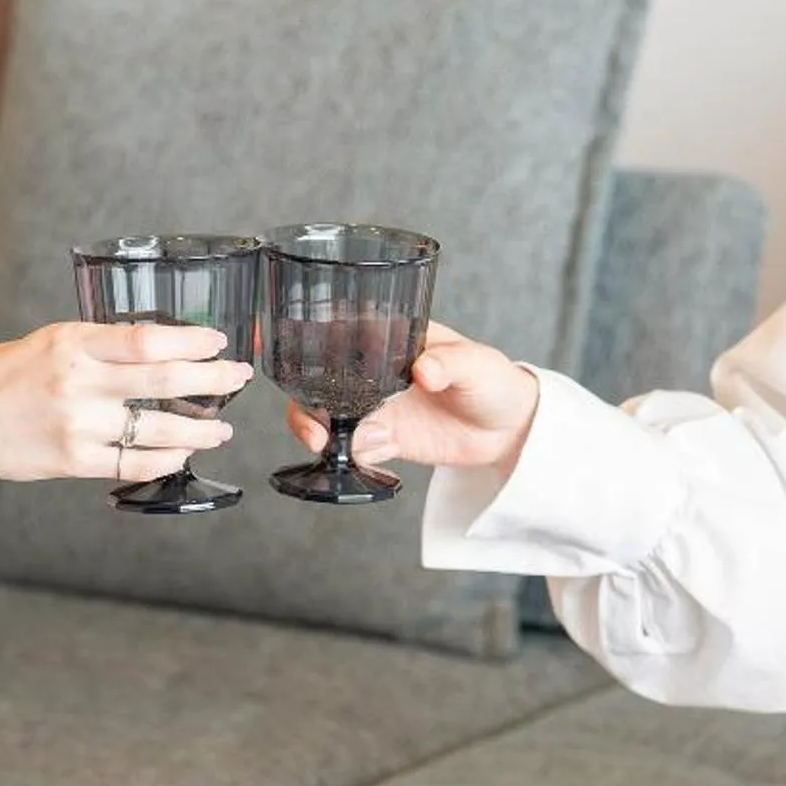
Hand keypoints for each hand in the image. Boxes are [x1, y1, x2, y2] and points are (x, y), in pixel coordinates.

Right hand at [0, 321, 252, 489]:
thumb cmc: (0, 379)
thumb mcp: (47, 342)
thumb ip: (95, 344)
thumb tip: (154, 345)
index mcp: (72, 344)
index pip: (147, 340)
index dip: (191, 341)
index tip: (218, 341)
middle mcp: (78, 383)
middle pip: (163, 381)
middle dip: (212, 379)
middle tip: (238, 377)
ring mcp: (77, 425)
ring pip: (156, 430)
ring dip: (198, 430)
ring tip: (221, 429)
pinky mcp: (73, 461)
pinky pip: (133, 464)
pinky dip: (165, 460)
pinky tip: (181, 454)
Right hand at [284, 322, 540, 473]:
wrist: (510, 430)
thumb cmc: (495, 380)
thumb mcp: (479, 365)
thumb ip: (452, 362)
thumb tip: (425, 369)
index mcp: (390, 339)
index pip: (338, 331)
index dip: (303, 336)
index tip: (274, 342)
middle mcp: (374, 372)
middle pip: (318, 378)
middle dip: (302, 398)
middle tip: (309, 423)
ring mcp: (375, 406)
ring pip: (326, 415)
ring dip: (317, 429)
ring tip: (324, 443)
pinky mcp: (384, 438)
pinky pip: (350, 446)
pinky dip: (348, 453)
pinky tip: (373, 453)